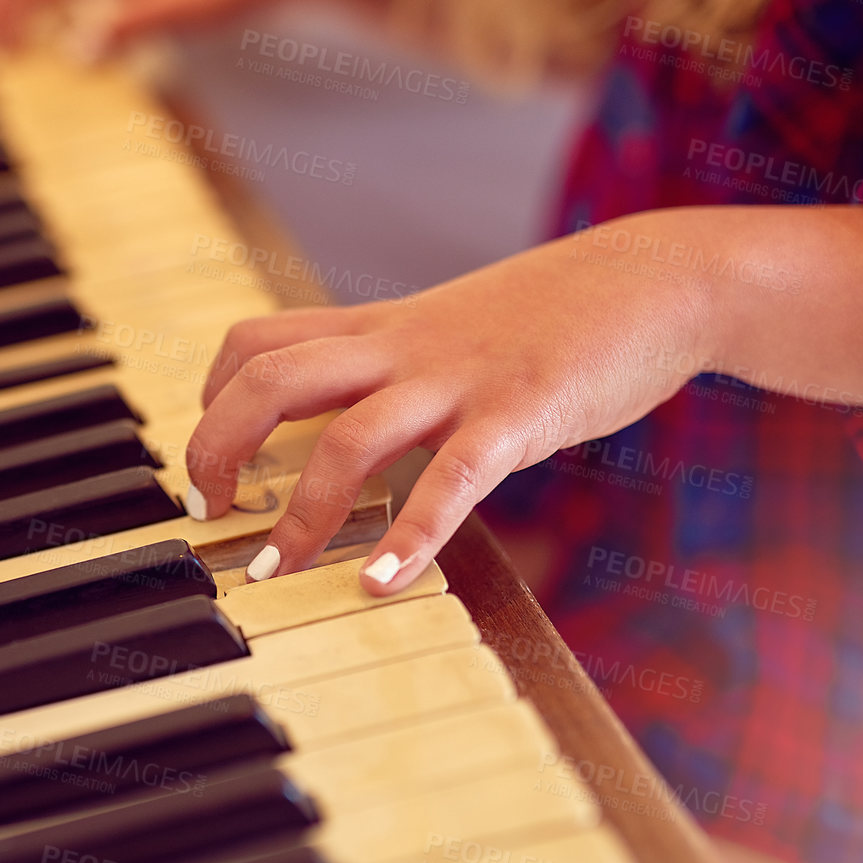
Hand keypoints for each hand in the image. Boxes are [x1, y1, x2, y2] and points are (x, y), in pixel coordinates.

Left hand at [183, 214, 720, 594]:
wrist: (655, 278)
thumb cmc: (555, 313)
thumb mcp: (453, 329)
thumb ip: (395, 367)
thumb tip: (349, 422)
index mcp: (381, 329)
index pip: (258, 342)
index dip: (211, 399)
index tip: (208, 457)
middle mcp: (403, 349)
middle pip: (270, 380)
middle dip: (217, 447)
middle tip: (210, 511)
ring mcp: (458, 381)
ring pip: (347, 438)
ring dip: (302, 514)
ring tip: (276, 571)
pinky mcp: (520, 414)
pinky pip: (452, 479)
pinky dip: (411, 537)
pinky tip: (383, 584)